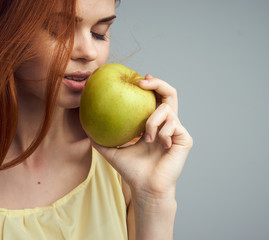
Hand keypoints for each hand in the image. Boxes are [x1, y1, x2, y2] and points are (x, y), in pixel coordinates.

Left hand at [90, 74, 192, 200]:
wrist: (146, 187)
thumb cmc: (132, 171)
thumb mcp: (112, 150)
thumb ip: (100, 136)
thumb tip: (84, 122)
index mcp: (154, 125)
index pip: (156, 99)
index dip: (151, 86)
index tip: (138, 81)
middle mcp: (167, 124)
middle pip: (170, 94)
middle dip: (159, 84)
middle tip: (143, 84)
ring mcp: (177, 131)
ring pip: (167, 109)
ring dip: (153, 121)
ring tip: (146, 138)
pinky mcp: (185, 138)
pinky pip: (173, 124)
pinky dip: (162, 132)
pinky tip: (160, 145)